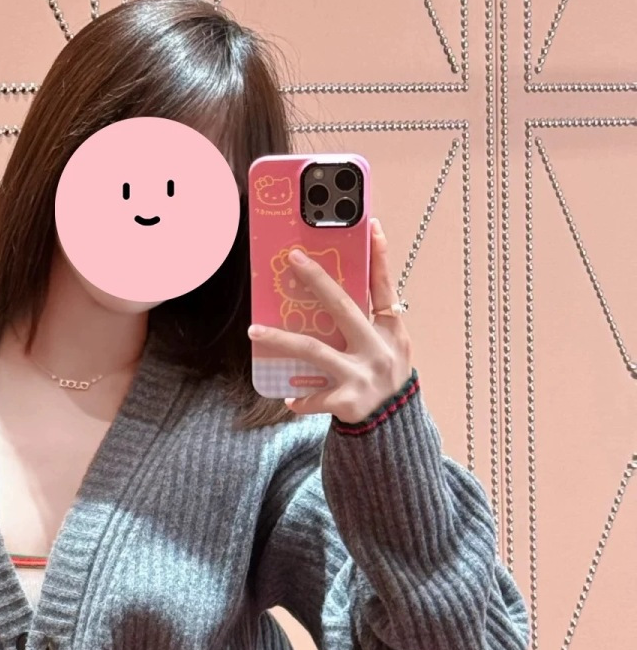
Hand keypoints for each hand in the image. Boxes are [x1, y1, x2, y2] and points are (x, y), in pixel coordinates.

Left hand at [247, 218, 413, 422]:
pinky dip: (300, 399)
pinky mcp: (347, 401)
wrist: (395, 425)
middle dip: (317, 280)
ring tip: (253, 331)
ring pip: (313, 350)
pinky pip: (313, 397)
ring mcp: (363, 375)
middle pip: (342, 307)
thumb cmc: (384, 378)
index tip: (370, 224)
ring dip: (280, 339)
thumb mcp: (388, 346)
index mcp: (391, 330)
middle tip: (293, 260)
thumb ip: (368, 322)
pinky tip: (289, 398)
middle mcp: (378, 349)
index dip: (380, 256)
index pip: (384, 287)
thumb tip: (329, 293)